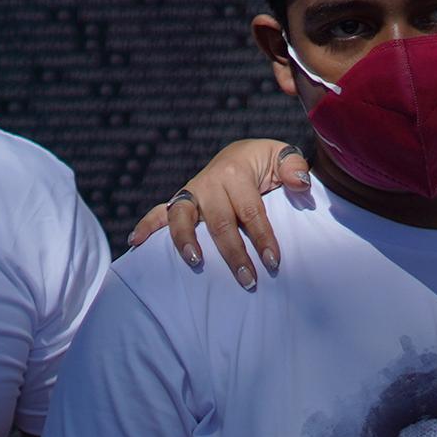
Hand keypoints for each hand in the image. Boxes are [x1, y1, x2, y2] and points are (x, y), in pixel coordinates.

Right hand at [125, 141, 309, 287]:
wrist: (239, 155)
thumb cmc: (265, 163)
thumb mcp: (281, 157)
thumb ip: (293, 167)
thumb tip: (301, 184)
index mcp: (235, 171)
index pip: (251, 211)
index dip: (263, 237)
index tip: (273, 262)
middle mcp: (208, 182)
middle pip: (220, 223)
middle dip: (234, 255)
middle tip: (248, 281)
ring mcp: (191, 193)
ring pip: (183, 219)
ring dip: (186, 243)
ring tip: (196, 263)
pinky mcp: (180, 201)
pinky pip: (158, 214)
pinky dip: (146, 227)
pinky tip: (135, 244)